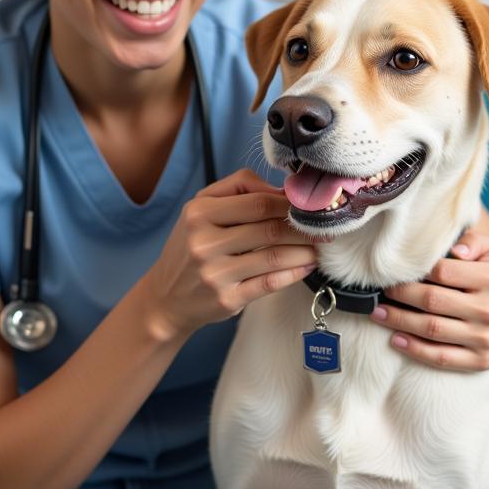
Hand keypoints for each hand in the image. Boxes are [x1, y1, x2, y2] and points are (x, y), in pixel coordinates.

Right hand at [138, 168, 328, 341]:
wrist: (166, 296)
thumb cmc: (191, 245)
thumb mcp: (200, 208)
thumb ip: (238, 188)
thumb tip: (280, 189)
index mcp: (199, 214)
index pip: (257, 202)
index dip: (288, 204)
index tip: (307, 206)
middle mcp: (204, 243)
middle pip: (269, 229)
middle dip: (302, 228)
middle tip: (323, 227)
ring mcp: (216, 274)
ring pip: (274, 257)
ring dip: (304, 251)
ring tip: (318, 247)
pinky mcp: (227, 300)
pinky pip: (270, 283)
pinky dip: (294, 274)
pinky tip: (306, 266)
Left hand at [371, 227, 488, 372]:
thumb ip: (470, 241)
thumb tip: (449, 248)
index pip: (442, 272)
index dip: (415, 272)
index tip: (394, 271)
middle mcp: (488, 309)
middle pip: (432, 300)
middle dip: (399, 295)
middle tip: (378, 292)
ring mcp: (484, 338)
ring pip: (432, 329)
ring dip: (399, 321)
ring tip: (378, 313)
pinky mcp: (480, 361)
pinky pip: (441, 357)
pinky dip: (415, 349)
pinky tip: (396, 339)